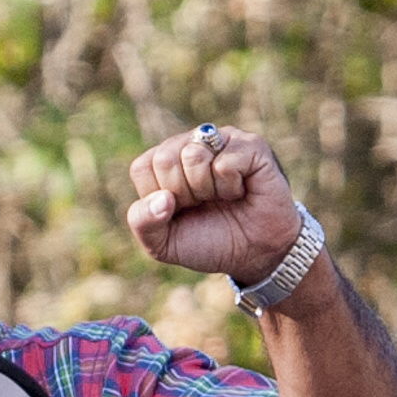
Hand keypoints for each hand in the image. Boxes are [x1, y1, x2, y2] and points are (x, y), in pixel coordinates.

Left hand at [124, 125, 301, 285]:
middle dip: (183, 195)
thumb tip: (162, 197)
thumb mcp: (164, 244)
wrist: (254, 255)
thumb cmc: (209, 242)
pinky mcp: (251, 145)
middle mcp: (192, 143)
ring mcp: (222, 140)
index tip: (181, 210)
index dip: (160, 199)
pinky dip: (231, 187)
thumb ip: (142, 222)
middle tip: (204, 204)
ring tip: (223, 196)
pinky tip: (241, 191)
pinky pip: (225, 162)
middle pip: (165, 159)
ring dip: (208, 190)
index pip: (143, 167)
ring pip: (194, 156)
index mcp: (166, 161)